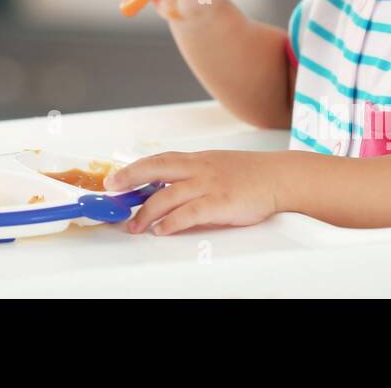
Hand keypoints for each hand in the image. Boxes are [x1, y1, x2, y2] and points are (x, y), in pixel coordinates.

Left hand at [104, 150, 280, 234]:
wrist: (279, 177)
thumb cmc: (249, 175)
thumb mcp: (215, 167)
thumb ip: (191, 176)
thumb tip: (165, 192)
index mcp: (196, 159)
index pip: (158, 160)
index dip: (133, 169)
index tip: (114, 179)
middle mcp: (198, 168)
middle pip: (155, 169)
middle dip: (129, 179)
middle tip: (112, 192)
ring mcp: (209, 184)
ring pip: (168, 195)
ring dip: (147, 211)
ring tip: (135, 225)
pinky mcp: (221, 202)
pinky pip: (190, 212)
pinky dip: (172, 222)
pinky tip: (161, 230)